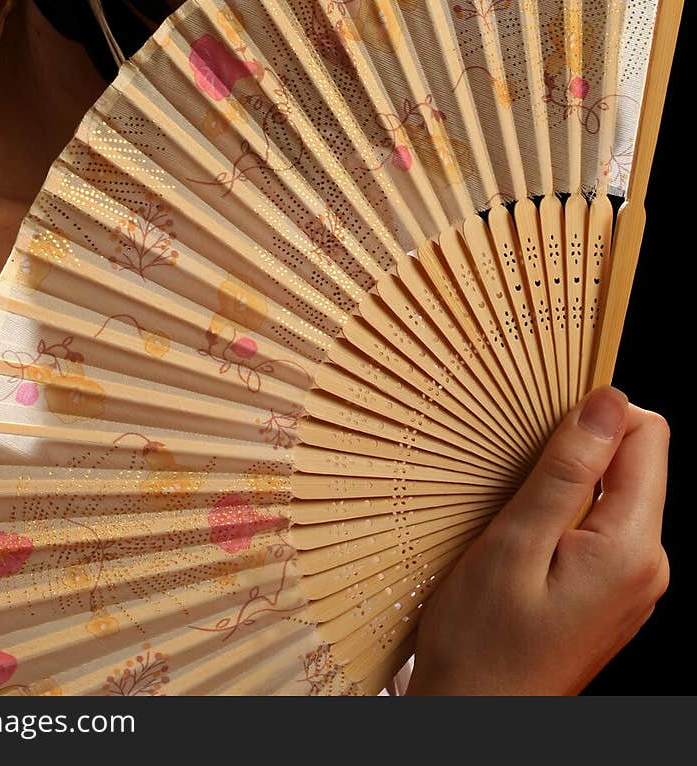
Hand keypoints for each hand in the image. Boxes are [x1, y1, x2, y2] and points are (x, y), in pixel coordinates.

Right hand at [405, 387, 669, 695]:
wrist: (474, 721)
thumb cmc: (483, 645)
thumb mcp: (515, 544)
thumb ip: (566, 471)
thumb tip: (607, 402)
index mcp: (632, 550)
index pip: (647, 435)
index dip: (597, 412)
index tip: (545, 420)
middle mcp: (648, 567)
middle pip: (633, 462)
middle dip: (578, 450)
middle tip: (517, 475)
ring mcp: (633, 585)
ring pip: (613, 493)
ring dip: (565, 485)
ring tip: (514, 517)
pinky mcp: (612, 595)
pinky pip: (600, 527)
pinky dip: (563, 516)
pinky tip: (522, 542)